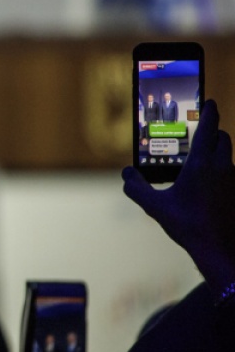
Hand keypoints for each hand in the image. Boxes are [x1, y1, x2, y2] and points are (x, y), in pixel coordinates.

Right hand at [123, 99, 234, 291]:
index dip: (210, 111)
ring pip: (229, 155)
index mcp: (202, 164)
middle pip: (224, 137)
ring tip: (200, 160)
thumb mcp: (155, 207)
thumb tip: (126, 174)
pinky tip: (208, 186)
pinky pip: (231, 173)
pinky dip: (221, 171)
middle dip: (214, 131)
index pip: (210, 127)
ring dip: (218, 152)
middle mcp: (222, 167)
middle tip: (201, 132)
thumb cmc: (188, 226)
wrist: (219, 250)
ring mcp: (233, 180)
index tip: (210, 101)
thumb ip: (136, 188)